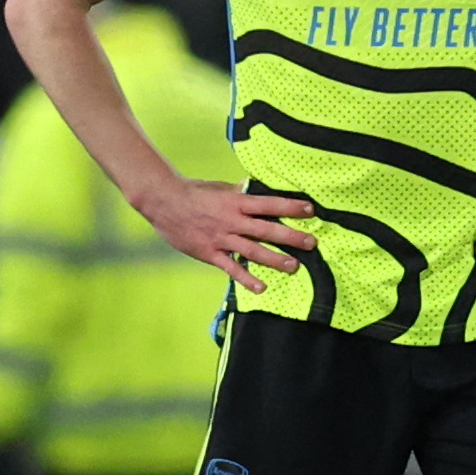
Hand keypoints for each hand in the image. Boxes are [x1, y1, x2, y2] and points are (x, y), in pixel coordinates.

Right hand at [132, 177, 314, 290]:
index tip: (310, 209)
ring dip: (274, 259)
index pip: (269, 203)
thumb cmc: (193, 192)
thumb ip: (238, 191)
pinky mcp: (210, 253)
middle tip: (311, 242)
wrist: (164, 202)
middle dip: (290, 236)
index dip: (290, 206)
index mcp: (236, 202)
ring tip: (294, 266)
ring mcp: (222, 238)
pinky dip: (245, 278)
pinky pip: (231, 267)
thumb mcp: (219, 188)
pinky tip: (261, 287)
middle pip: (266, 229)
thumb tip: (254, 187)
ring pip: (252, 250)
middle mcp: (232, 221)